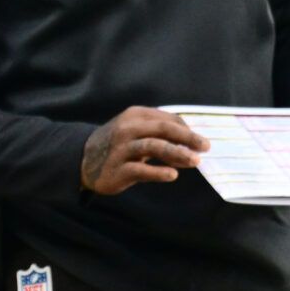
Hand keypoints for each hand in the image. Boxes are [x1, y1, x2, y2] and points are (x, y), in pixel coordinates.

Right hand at [80, 107, 207, 195]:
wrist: (84, 160)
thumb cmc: (119, 144)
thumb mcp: (135, 130)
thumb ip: (159, 133)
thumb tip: (191, 142)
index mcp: (134, 115)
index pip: (167, 119)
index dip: (187, 129)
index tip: (202, 141)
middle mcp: (127, 129)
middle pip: (163, 129)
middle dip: (187, 138)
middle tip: (205, 147)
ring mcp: (121, 149)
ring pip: (153, 147)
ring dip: (177, 153)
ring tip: (195, 161)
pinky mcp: (117, 169)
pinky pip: (141, 170)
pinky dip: (158, 172)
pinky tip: (172, 175)